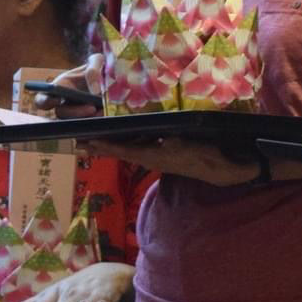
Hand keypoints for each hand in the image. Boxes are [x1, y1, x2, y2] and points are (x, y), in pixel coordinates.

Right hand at [32, 57, 102, 118]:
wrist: (111, 75)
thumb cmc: (98, 67)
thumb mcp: (97, 62)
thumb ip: (93, 70)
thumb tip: (94, 91)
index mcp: (60, 88)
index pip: (43, 99)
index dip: (45, 102)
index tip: (56, 100)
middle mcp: (64, 103)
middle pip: (62, 114)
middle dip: (75, 112)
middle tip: (92, 108)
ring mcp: (76, 112)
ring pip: (76, 121)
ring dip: (88, 118)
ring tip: (103, 111)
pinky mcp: (89, 118)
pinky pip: (89, 123)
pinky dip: (98, 119)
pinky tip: (107, 113)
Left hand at [90, 138, 256, 186]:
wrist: (222, 169)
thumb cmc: (206, 153)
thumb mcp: (186, 142)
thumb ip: (168, 138)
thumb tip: (151, 131)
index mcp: (153, 156)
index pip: (122, 150)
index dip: (104, 145)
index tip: (85, 141)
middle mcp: (151, 159)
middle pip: (121, 152)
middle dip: (101, 147)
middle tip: (79, 143)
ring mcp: (158, 159)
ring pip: (130, 151)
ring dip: (113, 146)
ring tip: (95, 141)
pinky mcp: (166, 157)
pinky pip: (141, 150)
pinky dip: (129, 144)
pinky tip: (128, 137)